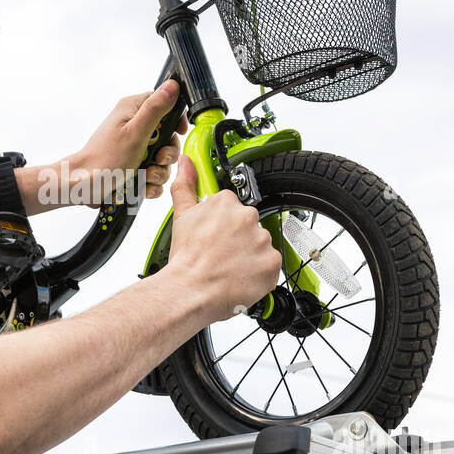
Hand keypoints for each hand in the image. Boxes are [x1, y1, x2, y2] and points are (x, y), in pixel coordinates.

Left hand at [60, 80, 187, 205]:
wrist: (84, 186)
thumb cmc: (105, 159)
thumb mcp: (136, 132)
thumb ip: (155, 109)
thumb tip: (173, 85)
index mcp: (133, 109)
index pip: (165, 103)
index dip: (175, 119)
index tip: (178, 132)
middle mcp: (134, 125)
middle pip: (168, 135)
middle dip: (167, 153)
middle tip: (157, 159)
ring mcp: (134, 147)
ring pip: (162, 158)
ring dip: (159, 171)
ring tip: (146, 177)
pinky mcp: (134, 165)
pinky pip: (153, 174)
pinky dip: (151, 183)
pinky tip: (144, 187)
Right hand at [165, 154, 281, 323]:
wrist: (191, 290)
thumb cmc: (186, 260)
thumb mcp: (181, 216)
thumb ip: (186, 185)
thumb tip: (185, 162)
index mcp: (227, 202)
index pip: (232, 208)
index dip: (222, 226)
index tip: (214, 237)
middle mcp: (248, 217)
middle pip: (248, 227)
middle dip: (237, 240)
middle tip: (220, 255)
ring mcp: (262, 240)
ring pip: (260, 246)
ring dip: (249, 257)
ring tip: (229, 269)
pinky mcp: (273, 262)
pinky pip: (271, 265)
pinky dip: (259, 273)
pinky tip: (241, 277)